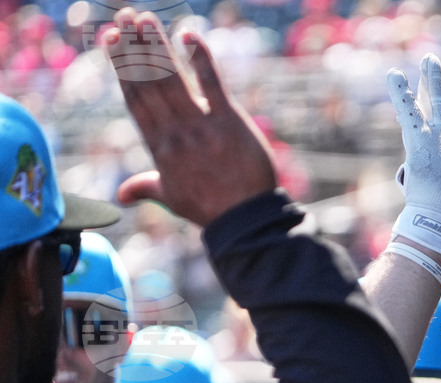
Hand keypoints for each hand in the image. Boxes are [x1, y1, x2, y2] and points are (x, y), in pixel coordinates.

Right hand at [104, 9, 276, 225]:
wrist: (244, 219)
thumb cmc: (209, 208)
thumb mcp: (171, 197)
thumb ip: (145, 187)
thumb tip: (122, 194)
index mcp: (158, 146)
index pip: (134, 98)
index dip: (120, 67)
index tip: (111, 41)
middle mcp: (175, 132)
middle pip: (148, 82)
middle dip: (134, 47)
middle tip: (124, 16)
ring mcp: (201, 125)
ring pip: (172, 78)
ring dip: (156, 46)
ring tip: (143, 19)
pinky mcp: (229, 121)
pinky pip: (212, 83)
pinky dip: (200, 58)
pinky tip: (189, 35)